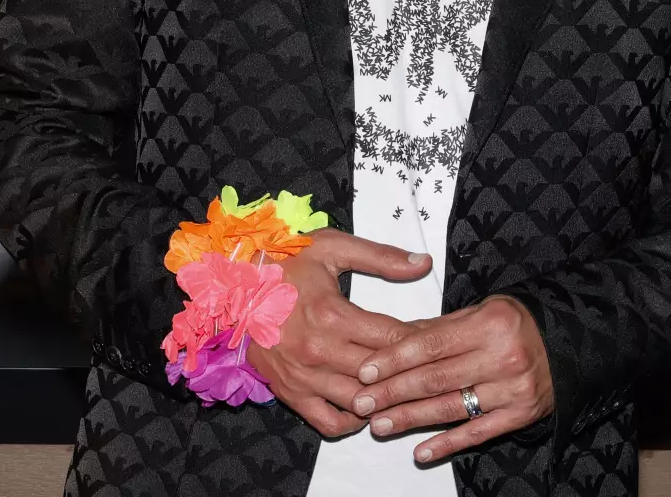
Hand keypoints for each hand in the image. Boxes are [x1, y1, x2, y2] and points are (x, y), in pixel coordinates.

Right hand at [247, 230, 427, 437]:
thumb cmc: (287, 264)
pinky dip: (353, 422)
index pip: (393, 337)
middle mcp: (319, 351)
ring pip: (360, 402)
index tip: (436, 339)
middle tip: (429, 367)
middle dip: (410, 371)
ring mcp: (304, 377)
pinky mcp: (290, 393)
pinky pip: (328, 422)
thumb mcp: (332, 248)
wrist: (235, 288)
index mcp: (332, 314)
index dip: (422, 341)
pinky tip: (367, 408)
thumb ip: (381, 257)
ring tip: (405, 390)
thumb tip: (424, 263)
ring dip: (386, 399)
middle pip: (381, 374)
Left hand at [349, 295, 553, 463]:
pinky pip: (478, 432)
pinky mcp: (522, 415)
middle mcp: (503, 356)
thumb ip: (438, 328)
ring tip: (380, 425)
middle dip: (394, 392)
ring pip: (452, 407)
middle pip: (436, 378)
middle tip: (362, 402)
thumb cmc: (517, 324)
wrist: (569, 343)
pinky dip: (447, 444)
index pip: (431, 344)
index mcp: (490, 324)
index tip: (365, 371)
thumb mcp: (480, 312)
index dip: (395, 359)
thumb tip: (392, 339)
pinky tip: (421, 451)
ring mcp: (514, 389)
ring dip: (411, 419)